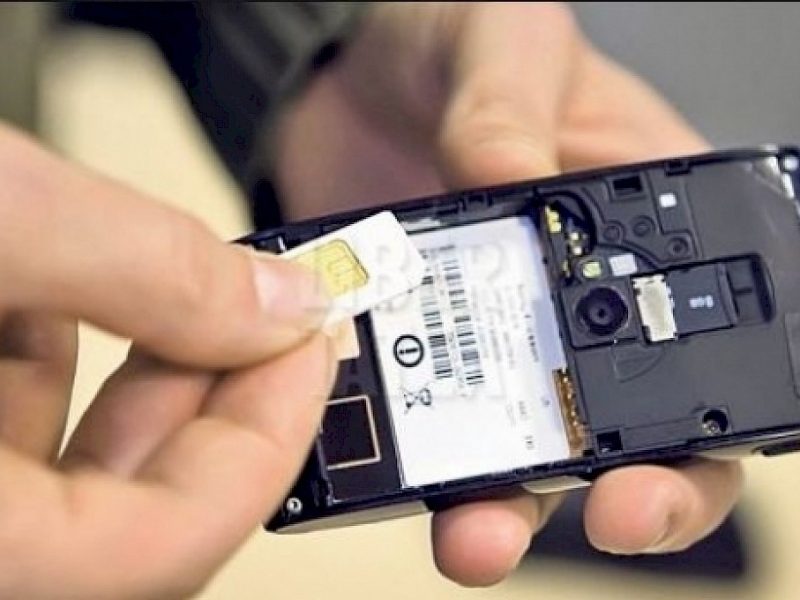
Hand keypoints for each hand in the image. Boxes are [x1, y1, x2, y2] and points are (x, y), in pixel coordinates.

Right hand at [0, 123, 335, 597]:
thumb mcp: (0, 218)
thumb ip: (147, 268)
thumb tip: (281, 304)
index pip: (167, 545)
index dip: (267, 443)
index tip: (310, 345)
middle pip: (135, 514)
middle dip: (217, 401)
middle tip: (267, 316)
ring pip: (74, 473)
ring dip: (143, 372)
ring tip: (175, 286)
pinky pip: (12, 434)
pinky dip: (56, 358)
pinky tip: (64, 287)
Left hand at [273, 2, 742, 585]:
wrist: (345, 77)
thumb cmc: (447, 43)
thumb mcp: (500, 41)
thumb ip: (510, 100)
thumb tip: (515, 177)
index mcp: (634, 230)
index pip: (701, 340)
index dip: (703, 417)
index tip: (671, 455)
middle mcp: (572, 300)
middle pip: (626, 428)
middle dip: (623, 489)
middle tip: (604, 515)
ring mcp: (490, 334)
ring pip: (520, 451)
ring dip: (505, 503)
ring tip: (476, 534)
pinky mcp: (417, 347)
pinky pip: (422, 423)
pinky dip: (413, 461)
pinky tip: (393, 473)